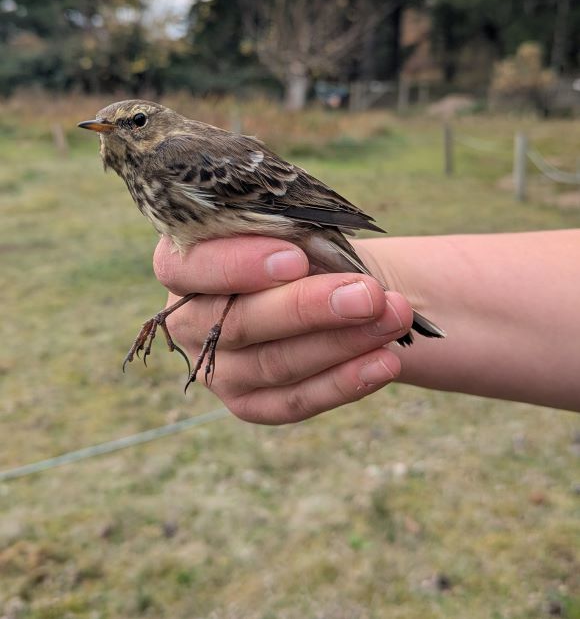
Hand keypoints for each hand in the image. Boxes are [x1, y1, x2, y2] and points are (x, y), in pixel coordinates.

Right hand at [153, 236, 412, 423]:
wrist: (323, 284)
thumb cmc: (298, 244)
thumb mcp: (288, 228)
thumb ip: (286, 235)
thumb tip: (306, 257)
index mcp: (183, 266)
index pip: (188, 267)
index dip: (238, 265)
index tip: (295, 259)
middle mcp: (189, 322)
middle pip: (240, 322)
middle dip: (308, 308)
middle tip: (367, 294)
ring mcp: (216, 369)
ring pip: (274, 364)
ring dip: (340, 342)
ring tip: (392, 317)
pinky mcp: (248, 403)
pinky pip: (294, 402)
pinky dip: (344, 383)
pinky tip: (384, 361)